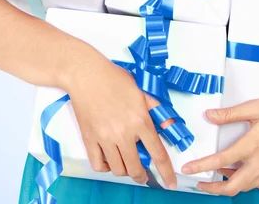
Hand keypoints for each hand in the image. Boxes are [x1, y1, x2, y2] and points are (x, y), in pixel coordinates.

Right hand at [67, 50, 176, 188]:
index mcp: (140, 120)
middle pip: (136, 168)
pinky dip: (106, 167)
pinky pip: (98, 165)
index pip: (157, 154)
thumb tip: (171, 126)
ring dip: (125, 171)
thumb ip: (158, 111)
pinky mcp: (89, 139)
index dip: (166, 172)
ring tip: (127, 163)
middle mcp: (123, 133)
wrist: (87, 75)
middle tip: (143, 173)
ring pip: (118, 169)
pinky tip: (110, 160)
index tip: (171, 183)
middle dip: (142, 176)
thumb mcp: (142, 91)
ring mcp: (105, 138)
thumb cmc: (115, 79)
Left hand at [181, 88, 258, 195]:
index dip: (201, 167)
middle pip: (232, 186)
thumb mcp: (256, 106)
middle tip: (200, 182)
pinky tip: (241, 171)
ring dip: (229, 184)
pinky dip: (246, 182)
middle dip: (212, 188)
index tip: (187, 169)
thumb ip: (231, 114)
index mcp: (253, 145)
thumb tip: (209, 115)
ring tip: (218, 173)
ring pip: (246, 187)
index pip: (221, 160)